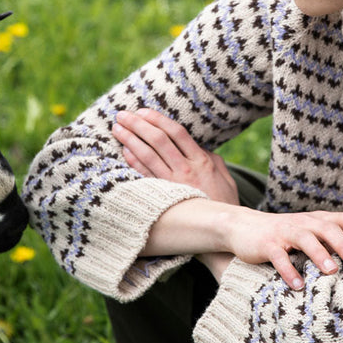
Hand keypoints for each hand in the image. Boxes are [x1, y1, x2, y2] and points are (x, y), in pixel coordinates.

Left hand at [112, 108, 238, 204]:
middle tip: (122, 115)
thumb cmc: (223, 203)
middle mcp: (186, 170)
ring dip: (131, 140)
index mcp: (201, 161)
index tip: (143, 111)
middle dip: (138, 125)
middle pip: (158, 140)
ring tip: (117, 129)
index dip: (158, 120)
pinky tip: (124, 151)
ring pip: (148, 156)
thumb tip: (198, 146)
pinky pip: (145, 175)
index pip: (176, 133)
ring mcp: (173, 184)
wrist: (220, 231)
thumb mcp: (225, 176)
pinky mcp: (164, 197)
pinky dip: (134, 161)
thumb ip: (211, 158)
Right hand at [147, 198, 342, 289]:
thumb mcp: (309, 234)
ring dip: (319, 255)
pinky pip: (279, 257)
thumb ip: (331, 242)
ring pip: (304, 239)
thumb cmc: (285, 236)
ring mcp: (284, 232)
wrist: (244, 227)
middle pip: (326, 229)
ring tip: (331, 272)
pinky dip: (289, 271)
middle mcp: (303, 223)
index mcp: (317, 220)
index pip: (342, 218)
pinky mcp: (267, 244)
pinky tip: (298, 286)